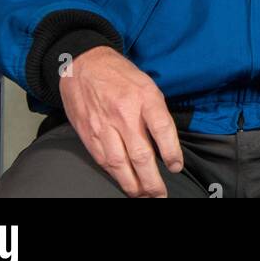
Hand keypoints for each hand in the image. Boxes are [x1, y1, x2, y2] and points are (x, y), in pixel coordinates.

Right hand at [59, 46, 182, 197]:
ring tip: (143, 195)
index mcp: (145, 97)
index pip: (163, 130)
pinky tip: (123, 182)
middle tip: (160, 194)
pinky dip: (114, 175)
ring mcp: (104, 126)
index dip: (172, 152)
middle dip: (152, 180)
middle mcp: (124, 113)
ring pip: (120, 164)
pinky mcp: (89, 134)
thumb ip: (156, 111)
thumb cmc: (119, 74)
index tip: (176, 166)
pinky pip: (103, 161)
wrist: (83, 65)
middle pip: (141, 155)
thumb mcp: (146, 84)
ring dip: (133, 185)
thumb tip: (165, 140)